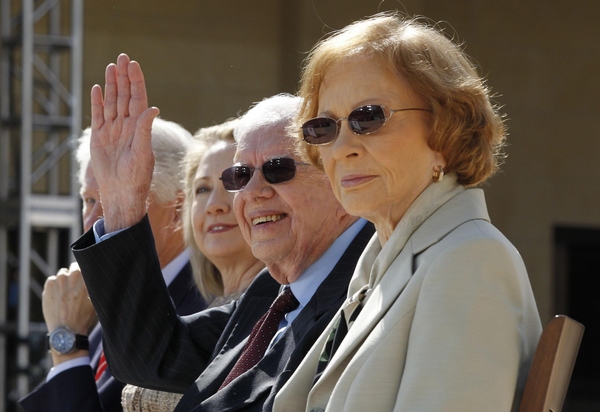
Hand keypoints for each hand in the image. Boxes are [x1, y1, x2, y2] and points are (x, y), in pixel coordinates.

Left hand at [43, 263, 96, 363]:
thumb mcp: (96, 301)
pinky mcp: (48, 286)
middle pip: (73, 268)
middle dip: (75, 275)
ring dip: (65, 280)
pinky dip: (55, 286)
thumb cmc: (84, 317)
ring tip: (68, 295)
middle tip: (77, 289)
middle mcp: (72, 275)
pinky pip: (52, 280)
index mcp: (85, 277)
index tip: (86, 279)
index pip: (86, 265)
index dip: (86, 272)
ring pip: (62, 274)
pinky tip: (59, 297)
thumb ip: (96, 285)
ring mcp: (58, 280)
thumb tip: (100, 276)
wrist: (66, 332)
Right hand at [90, 53, 159, 231]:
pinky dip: (97, 102)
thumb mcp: (143, 153)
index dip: (136, 81)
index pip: (138, 98)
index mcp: (140, 127)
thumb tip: (153, 108)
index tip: (133, 64)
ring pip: (112, 102)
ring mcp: (112, 130)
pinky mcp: (99, 137)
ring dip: (111, 85)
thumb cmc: (136, 176)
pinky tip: (97, 89)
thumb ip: (145, 130)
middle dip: (124, 77)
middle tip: (122, 57)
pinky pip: (98, 115)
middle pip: (124, 96)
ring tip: (111, 67)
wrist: (121, 192)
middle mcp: (127, 125)